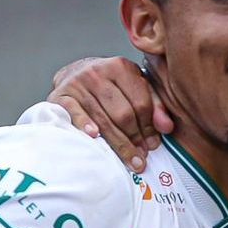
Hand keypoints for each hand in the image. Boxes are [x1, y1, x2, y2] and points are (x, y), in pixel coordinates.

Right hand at [48, 57, 173, 169]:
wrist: (73, 74)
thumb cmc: (111, 86)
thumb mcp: (136, 87)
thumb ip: (155, 105)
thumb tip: (167, 128)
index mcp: (121, 67)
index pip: (141, 103)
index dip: (149, 128)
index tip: (153, 145)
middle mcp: (98, 72)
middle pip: (123, 114)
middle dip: (135, 139)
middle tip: (141, 158)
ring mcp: (78, 83)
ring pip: (103, 119)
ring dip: (118, 143)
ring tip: (130, 161)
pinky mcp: (60, 95)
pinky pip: (75, 114)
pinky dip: (85, 125)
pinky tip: (95, 138)